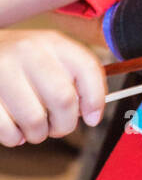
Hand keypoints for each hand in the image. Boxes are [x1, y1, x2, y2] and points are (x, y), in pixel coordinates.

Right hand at [0, 29, 104, 145]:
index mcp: (52, 42)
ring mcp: (3, 70)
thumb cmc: (21, 62)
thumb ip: (75, 79)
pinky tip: (14, 128)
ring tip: (32, 127)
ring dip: (38, 134)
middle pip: (63, 99)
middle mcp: (28, 51)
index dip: (95, 99)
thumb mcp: (50, 57)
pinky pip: (7, 129)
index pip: (87, 68)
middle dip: (64, 124)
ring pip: (35, 120)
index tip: (93, 118)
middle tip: (57, 127)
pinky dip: (14, 138)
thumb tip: (92, 114)